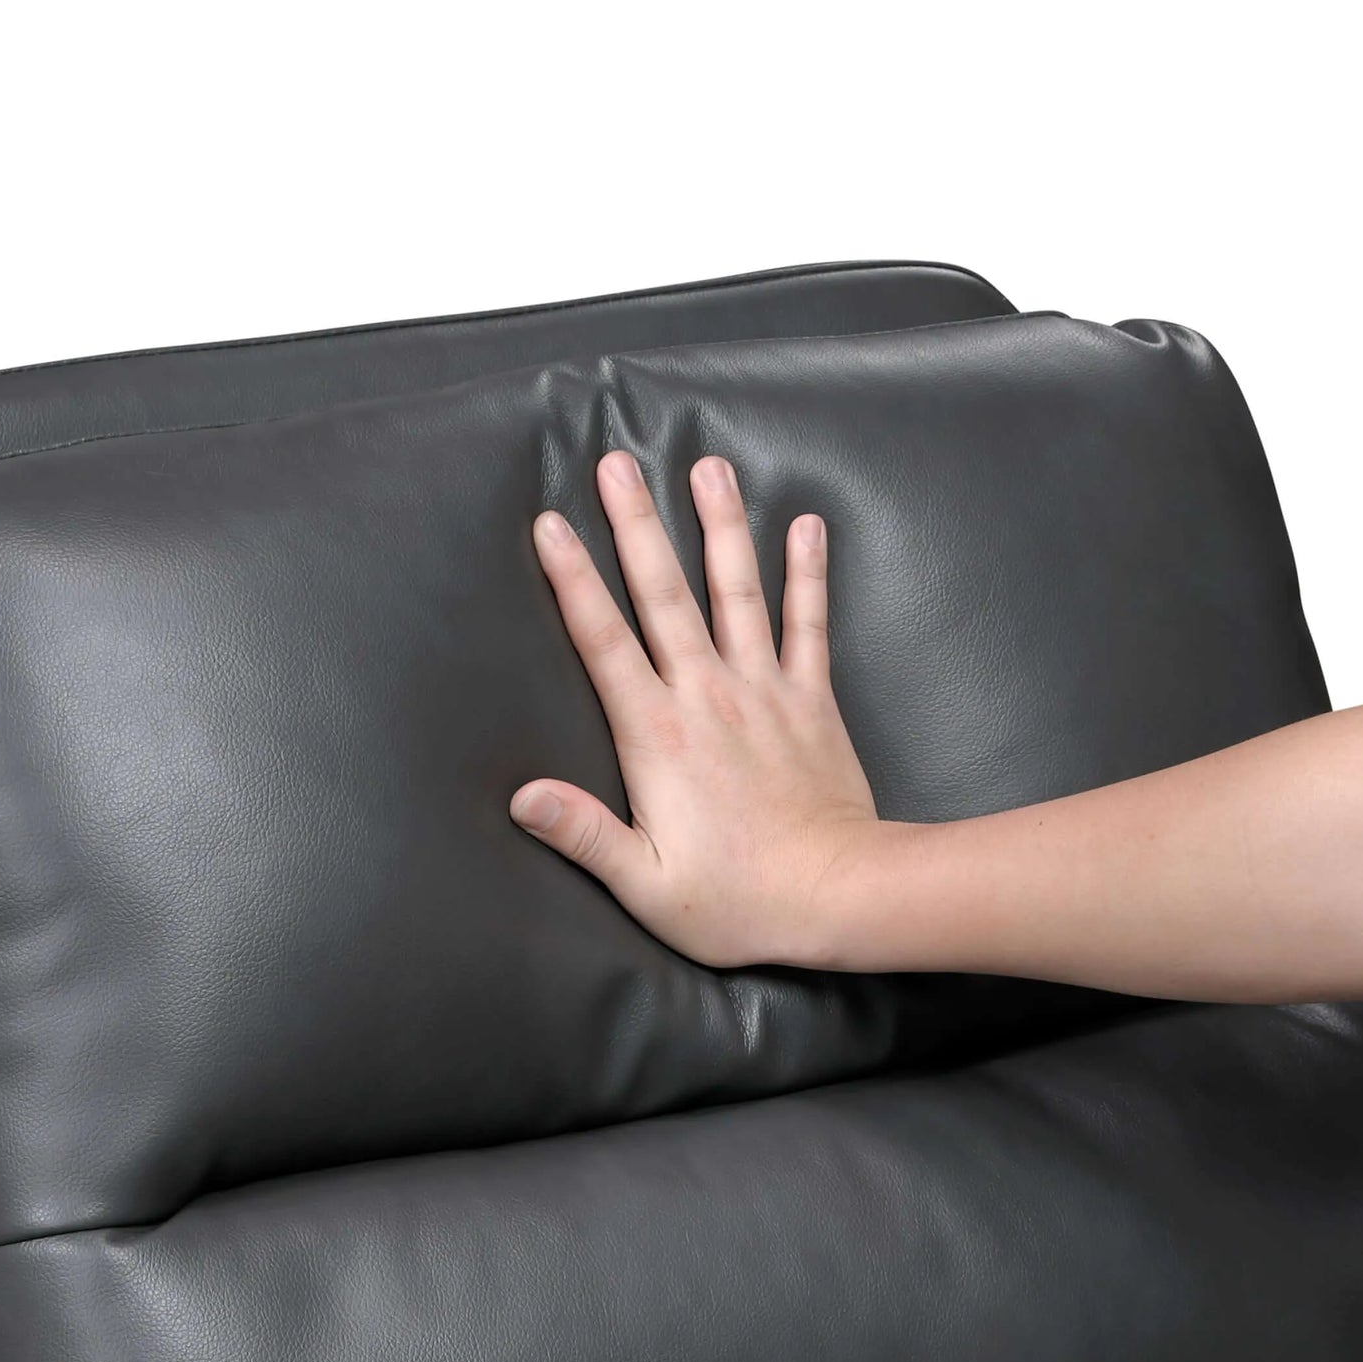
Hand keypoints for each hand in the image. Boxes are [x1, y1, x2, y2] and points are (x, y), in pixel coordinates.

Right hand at [512, 451, 884, 969]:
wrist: (840, 896)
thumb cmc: (737, 900)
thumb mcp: (645, 883)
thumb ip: (584, 834)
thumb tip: (522, 796)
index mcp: (657, 736)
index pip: (603, 642)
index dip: (573, 580)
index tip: (549, 524)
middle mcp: (707, 696)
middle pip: (663, 595)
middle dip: (636, 525)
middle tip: (616, 461)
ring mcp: (765, 692)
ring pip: (736, 591)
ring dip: (720, 526)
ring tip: (707, 466)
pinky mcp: (811, 702)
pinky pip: (808, 625)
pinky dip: (808, 574)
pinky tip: (807, 526)